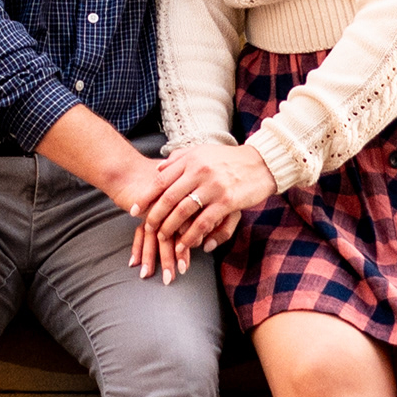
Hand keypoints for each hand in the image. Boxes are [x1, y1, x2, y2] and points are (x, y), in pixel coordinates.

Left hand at [133, 140, 275, 276]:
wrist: (262, 163)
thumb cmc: (230, 159)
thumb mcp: (204, 152)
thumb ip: (180, 158)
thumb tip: (157, 169)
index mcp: (192, 159)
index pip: (161, 180)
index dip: (146, 197)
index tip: (134, 209)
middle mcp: (200, 171)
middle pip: (169, 197)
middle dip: (154, 216)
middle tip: (146, 228)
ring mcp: (213, 186)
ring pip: (184, 212)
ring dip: (170, 228)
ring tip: (162, 239)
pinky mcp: (227, 201)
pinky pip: (204, 222)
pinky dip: (192, 236)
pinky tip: (185, 245)